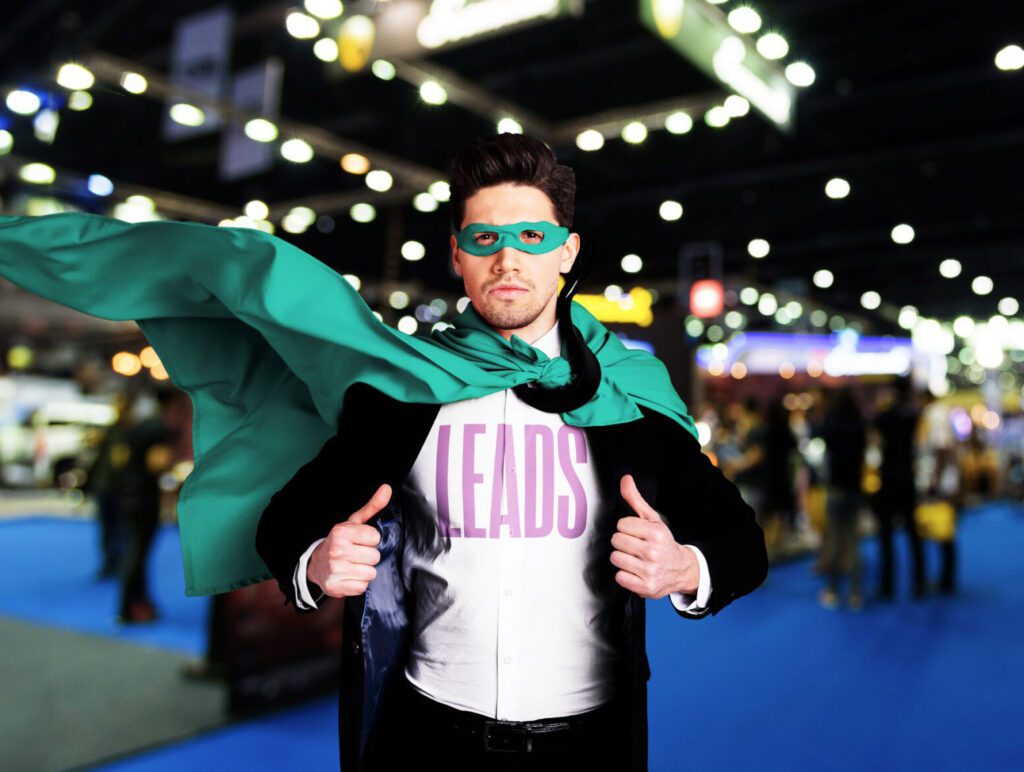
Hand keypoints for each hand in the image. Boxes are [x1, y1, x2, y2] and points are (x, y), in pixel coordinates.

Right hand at [308, 483, 389, 597]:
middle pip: (374, 556)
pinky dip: (358, 584)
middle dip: (368, 557)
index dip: (370, 540)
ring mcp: (335, 570)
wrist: (316, 565)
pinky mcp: (335, 587)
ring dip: (364, 571)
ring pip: (370, 573)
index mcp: (341, 532)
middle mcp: (336, 550)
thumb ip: (372, 506)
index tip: (359, 541)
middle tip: (355, 555)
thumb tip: (387, 488)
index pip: (375, 537)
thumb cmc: (340, 542)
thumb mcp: (353, 523)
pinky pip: (362, 587)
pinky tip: (348, 577)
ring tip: (352, 566)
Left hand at [610, 474, 698, 598]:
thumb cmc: (663, 542)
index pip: (621, 525)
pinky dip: (625, 575)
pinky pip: (619, 577)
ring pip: (615, 558)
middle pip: (616, 541)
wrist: (681, 569)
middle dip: (623, 542)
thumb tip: (625, 479)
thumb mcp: (652, 519)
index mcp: (656, 533)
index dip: (626, 528)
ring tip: (635, 558)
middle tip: (636, 546)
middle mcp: (654, 552)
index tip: (636, 533)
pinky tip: (636, 571)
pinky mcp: (645, 587)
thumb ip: (636, 499)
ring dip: (622, 558)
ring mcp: (649, 571)